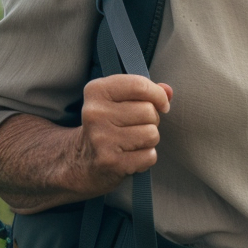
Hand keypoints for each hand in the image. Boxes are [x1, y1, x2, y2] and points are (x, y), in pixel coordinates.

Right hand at [75, 75, 173, 194]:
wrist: (80, 161)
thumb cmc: (108, 124)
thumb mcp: (120, 100)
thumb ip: (146, 91)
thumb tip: (168, 91)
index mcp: (97, 91)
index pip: (139, 85)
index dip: (158, 95)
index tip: (161, 104)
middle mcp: (95, 113)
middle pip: (149, 111)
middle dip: (151, 119)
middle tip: (135, 126)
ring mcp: (101, 139)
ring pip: (152, 134)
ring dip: (149, 139)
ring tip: (133, 141)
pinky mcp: (110, 162)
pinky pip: (149, 156)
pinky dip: (146, 157)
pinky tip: (130, 156)